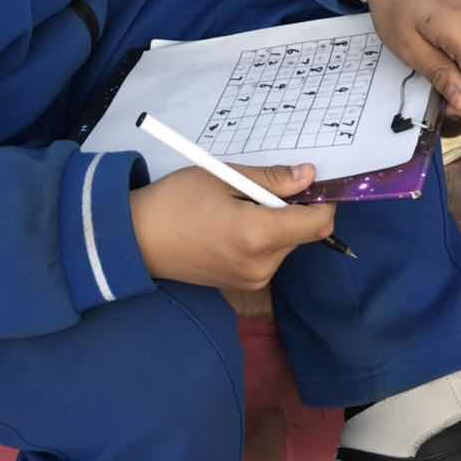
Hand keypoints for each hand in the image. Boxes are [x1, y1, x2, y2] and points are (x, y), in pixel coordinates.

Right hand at [130, 163, 335, 289]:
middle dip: (291, 208)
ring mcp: (254, 280)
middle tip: (253, 189)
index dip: (322, 200)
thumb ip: (271, 179)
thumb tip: (310, 175)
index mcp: (259, 235)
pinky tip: (230, 226)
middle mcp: (263, 265)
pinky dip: (262, 238)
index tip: (307, 182)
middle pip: (302, 232)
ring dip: (275, 223)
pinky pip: (269, 256)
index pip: (319, 224)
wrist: (137, 240)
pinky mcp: (244, 285)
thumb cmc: (177, 201)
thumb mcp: (223, 177)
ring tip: (235, 208)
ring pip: (286, 244)